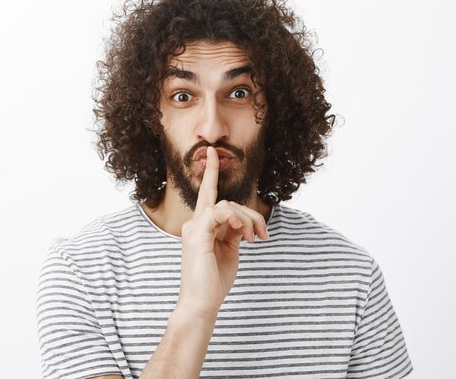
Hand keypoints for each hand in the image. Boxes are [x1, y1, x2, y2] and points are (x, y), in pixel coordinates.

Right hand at [175, 146, 268, 320]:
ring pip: (229, 206)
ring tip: (253, 240)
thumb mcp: (229, 250)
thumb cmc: (214, 281)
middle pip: (229, 202)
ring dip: (248, 221)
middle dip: (252, 216)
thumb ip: (233, 230)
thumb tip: (243, 220)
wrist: (201, 303)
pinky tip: (243, 235)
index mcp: (202, 226)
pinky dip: (236, 220)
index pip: (208, 194)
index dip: (211, 172)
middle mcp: (195, 223)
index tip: (212, 153)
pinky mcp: (197, 233)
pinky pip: (220, 213)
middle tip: (262, 236)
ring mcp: (193, 227)